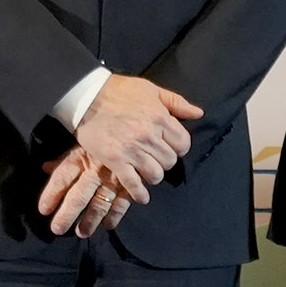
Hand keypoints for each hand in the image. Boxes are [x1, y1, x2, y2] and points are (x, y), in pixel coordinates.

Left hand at [38, 149, 139, 237]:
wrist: (134, 133)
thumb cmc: (105, 139)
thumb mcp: (83, 144)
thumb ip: (64, 159)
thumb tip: (45, 168)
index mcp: (81, 158)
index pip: (62, 178)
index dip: (51, 194)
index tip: (43, 210)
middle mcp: (95, 170)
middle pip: (78, 196)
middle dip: (67, 214)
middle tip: (57, 229)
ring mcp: (113, 179)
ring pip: (99, 204)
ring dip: (90, 220)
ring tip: (81, 233)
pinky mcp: (130, 184)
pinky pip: (122, 203)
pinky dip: (115, 216)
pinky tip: (108, 226)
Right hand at [71, 73, 199, 186]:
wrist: (87, 96)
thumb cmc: (118, 91)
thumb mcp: (151, 90)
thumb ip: (176, 102)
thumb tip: (198, 113)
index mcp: (160, 118)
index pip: (183, 144)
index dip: (179, 147)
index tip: (170, 147)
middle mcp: (149, 136)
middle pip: (170, 161)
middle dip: (165, 161)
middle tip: (156, 158)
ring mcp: (132, 149)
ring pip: (155, 174)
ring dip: (153, 175)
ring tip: (147, 171)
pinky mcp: (115, 160)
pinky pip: (133, 183)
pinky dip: (139, 193)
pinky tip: (142, 196)